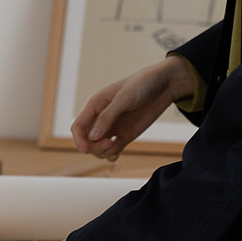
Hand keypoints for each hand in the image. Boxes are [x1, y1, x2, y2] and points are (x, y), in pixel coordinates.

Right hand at [70, 57, 194, 161]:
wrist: (163, 85)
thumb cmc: (142, 85)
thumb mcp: (124, 98)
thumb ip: (108, 116)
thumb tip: (92, 137)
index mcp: (95, 105)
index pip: (78, 126)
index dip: (79, 140)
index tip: (86, 150)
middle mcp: (101, 118)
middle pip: (87, 140)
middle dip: (94, 147)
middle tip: (110, 144)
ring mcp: (113, 128)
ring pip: (98, 148)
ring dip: (102, 152)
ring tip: (115, 147)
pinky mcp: (125, 136)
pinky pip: (112, 150)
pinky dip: (111, 155)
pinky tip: (117, 154)